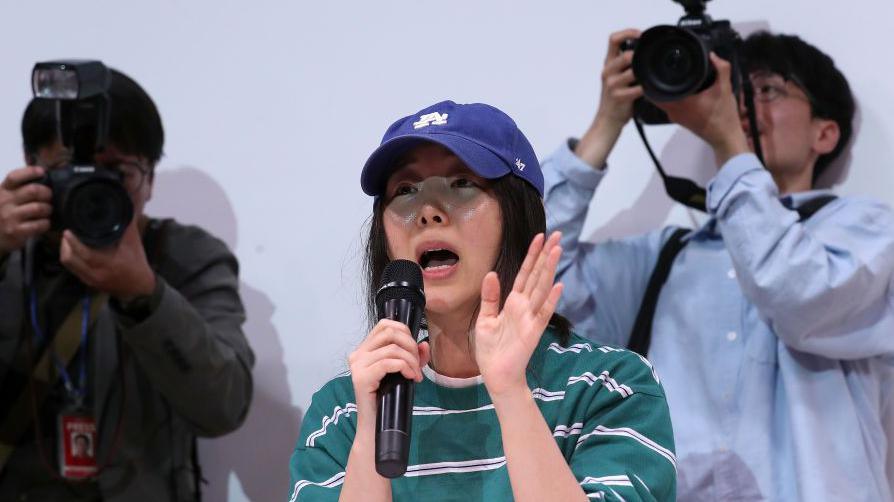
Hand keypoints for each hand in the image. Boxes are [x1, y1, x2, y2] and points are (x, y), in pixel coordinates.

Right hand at [0, 166, 51, 253]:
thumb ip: (19, 188)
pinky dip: (46, 223)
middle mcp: (4, 202)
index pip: (15, 177)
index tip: (42, 172)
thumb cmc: (5, 214)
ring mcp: (9, 217)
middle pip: (33, 190)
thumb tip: (43, 175)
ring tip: (46, 211)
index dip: (30, 172)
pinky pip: (39, 224)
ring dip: (48, 209)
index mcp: (3, 190)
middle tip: (49, 197)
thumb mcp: (7, 197)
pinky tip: (44, 223)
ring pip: (39, 208)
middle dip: (46, 193)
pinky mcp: (15, 231)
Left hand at [60, 216, 155, 299]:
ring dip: (66, 251)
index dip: (72, 241)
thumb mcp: (134, 244)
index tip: (68, 230)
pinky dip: (71, 258)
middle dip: (65, 244)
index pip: (83, 253)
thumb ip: (128, 225)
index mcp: (107, 263)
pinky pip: (73, 269)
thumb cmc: (137, 265)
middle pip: (69, 259)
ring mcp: (90, 279)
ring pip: (68, 264)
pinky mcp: (88, 282)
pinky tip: (75, 251)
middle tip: (68, 233)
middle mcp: (95, 273)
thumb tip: (127, 207)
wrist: (139, 288)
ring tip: (69, 241)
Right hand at [347, 320, 430, 420]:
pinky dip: (405, 367)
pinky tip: (411, 378)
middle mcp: (358, 354)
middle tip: (417, 365)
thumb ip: (414, 356)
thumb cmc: (388, 400)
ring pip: (392, 348)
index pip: (385, 324)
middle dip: (410, 346)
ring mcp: (357, 365)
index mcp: (364, 349)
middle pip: (390, 333)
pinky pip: (388, 363)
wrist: (375, 427)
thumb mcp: (404, 372)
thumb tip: (424, 344)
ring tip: (416, 375)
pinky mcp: (361, 378)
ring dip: (411, 360)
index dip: (405, 332)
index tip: (414, 351)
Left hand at [474, 232, 563, 397]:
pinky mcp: (534, 330)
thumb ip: (490, 296)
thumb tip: (492, 273)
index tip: (539, 237)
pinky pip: (543, 312)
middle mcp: (525, 306)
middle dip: (546, 255)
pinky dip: (551, 299)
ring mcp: (531, 317)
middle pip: (537, 275)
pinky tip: (558, 285)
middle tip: (557, 234)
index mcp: (513, 302)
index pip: (525, 273)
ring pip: (542, 288)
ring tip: (557, 250)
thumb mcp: (485, 318)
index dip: (532, 255)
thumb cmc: (491, 349)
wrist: (496, 374)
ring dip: (550, 269)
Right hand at [576, 28, 643, 168]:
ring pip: (633, 71)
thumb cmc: (615, 98)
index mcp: (608, 64)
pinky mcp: (619, 97)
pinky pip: (638, 89)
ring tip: (645, 80)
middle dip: (639, 59)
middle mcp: (608, 72)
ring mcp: (612, 85)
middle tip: (645, 65)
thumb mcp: (616, 77)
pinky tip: (646, 92)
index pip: (613, 39)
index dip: (628, 33)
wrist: (607, 120)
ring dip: (643, 75)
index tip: (640, 35)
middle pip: (626, 55)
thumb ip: (626, 65)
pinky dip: (645, 90)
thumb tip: (643, 52)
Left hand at [655, 52, 749, 166]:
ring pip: (662, 101)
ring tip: (672, 77)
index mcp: (680, 103)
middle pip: (656, 95)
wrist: (726, 138)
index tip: (655, 68)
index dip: (652, 79)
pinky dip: (672, 97)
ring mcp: (676, 117)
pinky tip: (682, 89)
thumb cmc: (724, 117)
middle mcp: (673, 111)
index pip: (654, 91)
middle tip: (663, 69)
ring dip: (665, 90)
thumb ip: (721, 69)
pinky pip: (670, 106)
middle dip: (658, 82)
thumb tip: (713, 55)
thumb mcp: (725, 89)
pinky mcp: (680, 120)